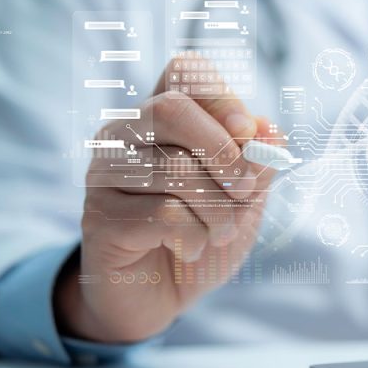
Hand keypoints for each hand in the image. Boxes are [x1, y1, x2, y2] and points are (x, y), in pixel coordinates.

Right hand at [56, 61, 282, 342]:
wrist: (161, 296)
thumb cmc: (203, 233)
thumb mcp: (244, 198)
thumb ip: (257, 162)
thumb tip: (269, 129)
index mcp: (165, 116)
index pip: (185, 71)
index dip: (222, 96)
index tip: (248, 133)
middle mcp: (127, 132)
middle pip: (172, 108)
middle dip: (222, 151)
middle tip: (245, 189)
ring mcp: (106, 170)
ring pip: (172, 169)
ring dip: (217, 208)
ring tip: (222, 231)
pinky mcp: (98, 214)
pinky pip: (160, 214)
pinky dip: (193, 235)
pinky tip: (191, 247)